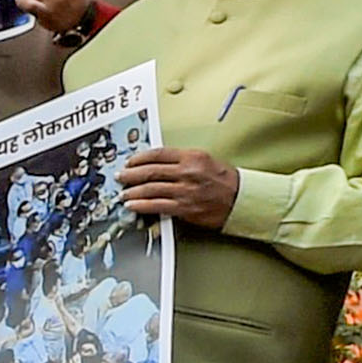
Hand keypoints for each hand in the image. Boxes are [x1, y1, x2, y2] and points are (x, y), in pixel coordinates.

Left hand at [121, 147, 242, 230]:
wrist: (240, 199)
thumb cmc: (224, 180)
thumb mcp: (205, 160)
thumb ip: (182, 160)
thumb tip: (157, 164)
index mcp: (192, 157)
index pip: (159, 154)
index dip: (140, 158)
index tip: (130, 162)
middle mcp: (188, 172)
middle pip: (151, 171)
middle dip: (131, 174)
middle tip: (121, 177)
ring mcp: (186, 190)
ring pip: (152, 189)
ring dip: (133, 191)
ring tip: (123, 193)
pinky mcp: (185, 208)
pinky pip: (158, 205)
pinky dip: (142, 205)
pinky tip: (133, 205)